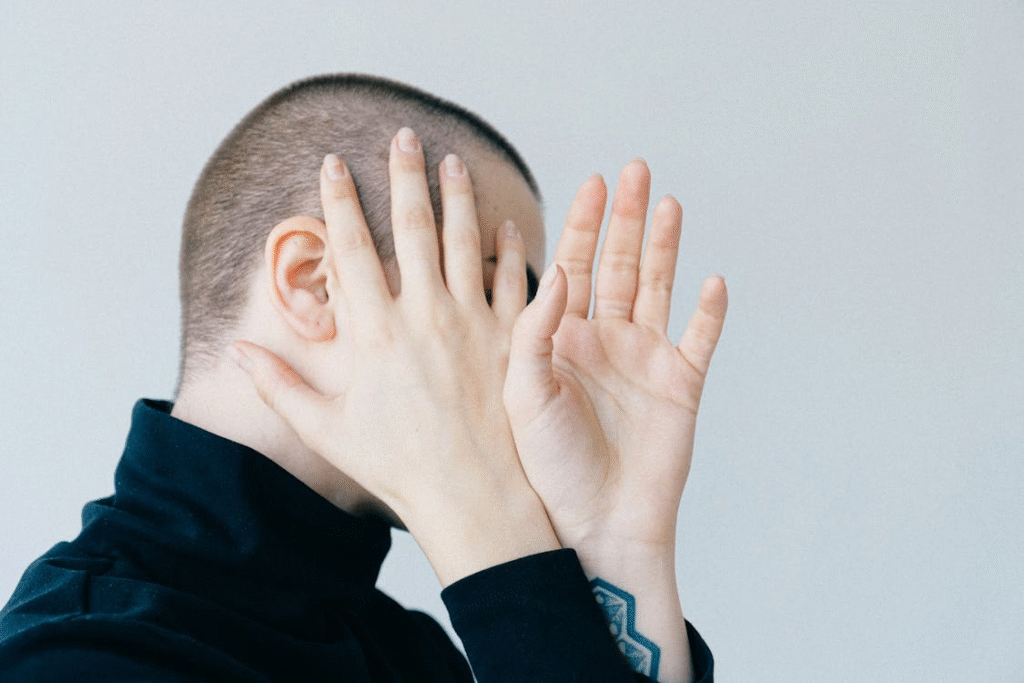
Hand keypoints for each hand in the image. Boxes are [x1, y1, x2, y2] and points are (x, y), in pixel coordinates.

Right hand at [231, 129, 557, 584]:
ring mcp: (473, 325)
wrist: (472, 497)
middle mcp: (425, 317)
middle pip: (412, 228)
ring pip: (465, 243)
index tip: (333, 164)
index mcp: (376, 332)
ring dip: (457, 198)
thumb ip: (280, 385)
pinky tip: (508, 225)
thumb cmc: (398, 468)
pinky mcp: (511, 341)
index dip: (340, 201)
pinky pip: (513, 283)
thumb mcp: (327, 429)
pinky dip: (511, 251)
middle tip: (404, 136)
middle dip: (404, 176)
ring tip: (453, 162)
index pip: (353, 248)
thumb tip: (238, 351)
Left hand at [504, 160, 727, 556]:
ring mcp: (645, 360)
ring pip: (658, 289)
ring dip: (665, 247)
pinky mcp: (681, 386)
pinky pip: (700, 339)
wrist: (594, 524)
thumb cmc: (547, 467)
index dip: (581, 223)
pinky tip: (712, 281)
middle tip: (634, 169)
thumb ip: (536, 330)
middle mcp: (603, 341)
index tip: (591, 181)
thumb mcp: (524, 394)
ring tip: (668, 203)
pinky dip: (710, 312)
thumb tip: (559, 269)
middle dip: (625, 218)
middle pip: (618, 265)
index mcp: (561, 338)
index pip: (572, 264)